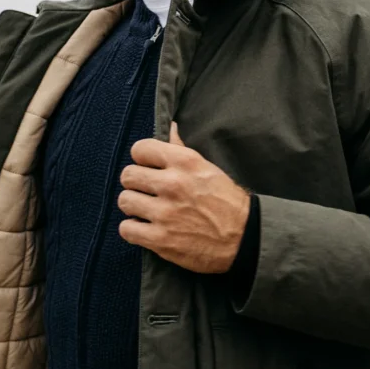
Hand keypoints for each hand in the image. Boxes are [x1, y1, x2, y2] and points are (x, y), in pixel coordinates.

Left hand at [117, 121, 250, 273]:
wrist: (245, 238)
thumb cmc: (227, 202)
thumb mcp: (208, 169)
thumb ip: (182, 150)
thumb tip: (169, 128)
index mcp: (185, 163)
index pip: (140, 149)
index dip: (142, 159)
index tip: (148, 168)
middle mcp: (173, 185)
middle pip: (128, 175)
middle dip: (135, 183)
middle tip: (146, 192)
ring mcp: (165, 213)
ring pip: (125, 201)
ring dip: (133, 206)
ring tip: (146, 210)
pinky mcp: (160, 240)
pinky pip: (126, 229)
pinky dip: (133, 230)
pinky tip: (145, 228)